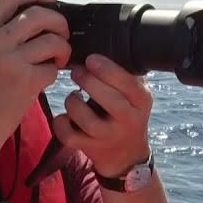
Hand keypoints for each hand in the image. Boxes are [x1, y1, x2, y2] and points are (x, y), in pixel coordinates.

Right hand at [0, 0, 71, 170]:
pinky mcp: (25, 82)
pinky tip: (48, 77)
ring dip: (63, 46)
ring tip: (59, 57)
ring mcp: (9, 62)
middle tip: (61, 32)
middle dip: (58, 20)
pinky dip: (55, 71)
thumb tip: (31, 10)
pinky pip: (53, 66)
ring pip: (52, 39)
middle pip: (38, 13)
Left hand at [52, 54, 153, 177]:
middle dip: (87, 80)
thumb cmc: (125, 114)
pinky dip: (61, 122)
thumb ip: (124, 75)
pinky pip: (68, 134)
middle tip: (77, 72)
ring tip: (74, 97)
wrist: (125, 155)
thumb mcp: (135, 95)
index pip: (127, 83)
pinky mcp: (90, 148)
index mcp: (141, 101)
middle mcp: (128, 120)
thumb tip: (100, 47)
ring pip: (82, 115)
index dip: (106, 69)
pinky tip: (66, 117)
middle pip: (106, 98)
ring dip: (72, 101)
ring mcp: (108, 136)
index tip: (90, 59)